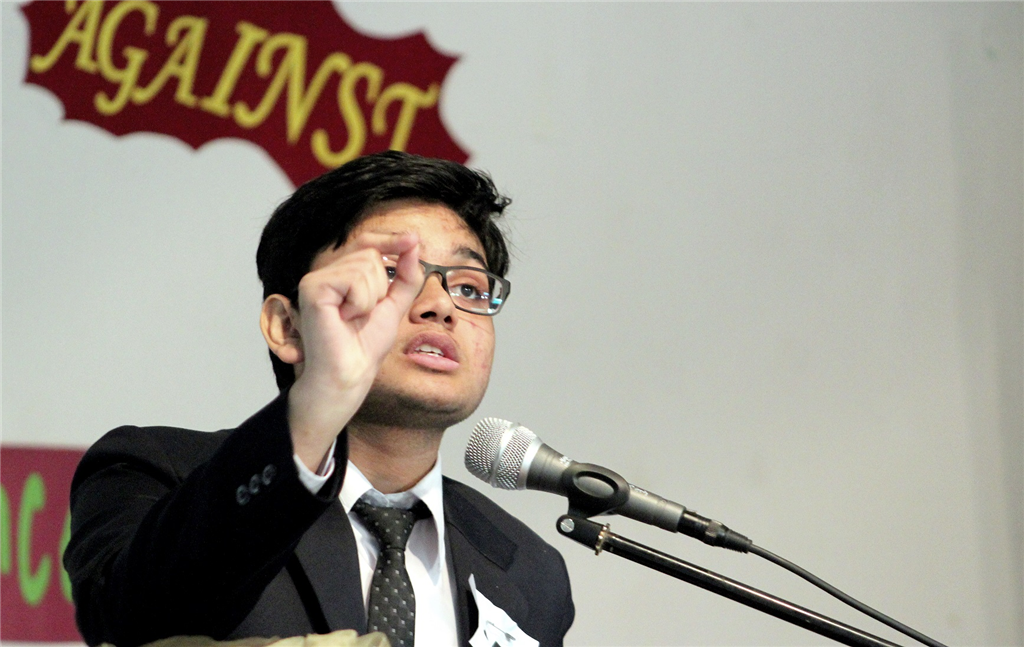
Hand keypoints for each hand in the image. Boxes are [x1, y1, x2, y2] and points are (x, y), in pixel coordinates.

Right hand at [261, 232, 422, 470]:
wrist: (350, 374)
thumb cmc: (366, 345)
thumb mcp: (394, 304)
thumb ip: (405, 276)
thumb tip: (413, 243)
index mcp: (340, 275)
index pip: (366, 242)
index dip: (390, 239)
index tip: (414, 239)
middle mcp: (324, 272)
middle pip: (370, 252)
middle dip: (381, 286)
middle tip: (363, 314)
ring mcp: (315, 279)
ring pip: (365, 265)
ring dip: (371, 298)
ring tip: (354, 318)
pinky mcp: (312, 288)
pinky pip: (354, 279)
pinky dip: (360, 302)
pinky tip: (345, 318)